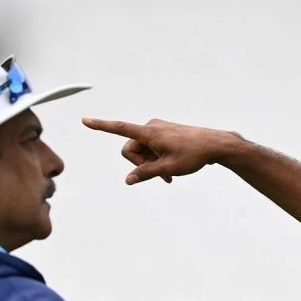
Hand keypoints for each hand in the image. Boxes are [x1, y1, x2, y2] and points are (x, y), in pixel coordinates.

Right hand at [82, 116, 241, 184]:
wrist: (215, 145)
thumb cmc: (193, 155)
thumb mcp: (168, 169)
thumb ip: (145, 174)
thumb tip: (128, 180)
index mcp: (149, 133)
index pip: (120, 128)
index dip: (101, 126)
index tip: (85, 120)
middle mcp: (150, 127)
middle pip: (131, 149)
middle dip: (140, 163)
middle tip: (159, 174)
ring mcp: (157, 130)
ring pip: (142, 151)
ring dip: (150, 163)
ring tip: (168, 173)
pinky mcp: (163, 133)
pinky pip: (151, 148)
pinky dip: (157, 160)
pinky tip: (171, 170)